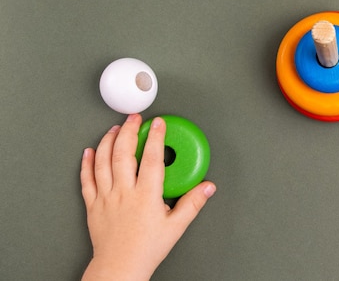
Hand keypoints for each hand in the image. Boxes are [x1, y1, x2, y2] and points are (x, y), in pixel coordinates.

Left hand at [80, 114, 215, 280]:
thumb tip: (208, 187)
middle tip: (135, 118)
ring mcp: (106, 197)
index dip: (156, 137)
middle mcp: (124, 193)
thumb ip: (193, 203)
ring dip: (108, 141)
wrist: (119, 268)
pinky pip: (87, 179)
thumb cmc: (146, 249)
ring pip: (103, 162)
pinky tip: (89, 151)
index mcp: (146, 196)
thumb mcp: (176, 226)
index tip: (159, 123)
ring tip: (115, 128)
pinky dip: (87, 163)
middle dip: (129, 130)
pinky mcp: (93, 205)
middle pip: (123, 153)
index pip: (152, 158)